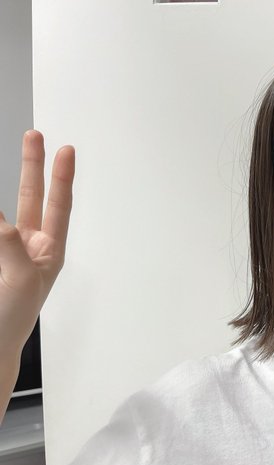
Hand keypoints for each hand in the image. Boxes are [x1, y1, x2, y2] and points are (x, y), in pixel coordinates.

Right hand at [0, 130, 73, 355]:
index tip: (67, 150)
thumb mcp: (20, 279)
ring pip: (1, 213)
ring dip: (5, 186)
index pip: (57, 206)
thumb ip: (9, 244)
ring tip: (13, 155)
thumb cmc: (12, 320)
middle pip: (31, 196)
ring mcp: (2, 249)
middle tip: (34, 135)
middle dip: (31, 166)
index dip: (62, 177)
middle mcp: (26, 245)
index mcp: (48, 251)